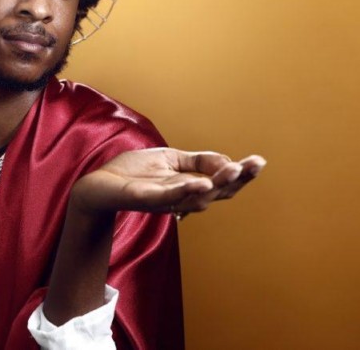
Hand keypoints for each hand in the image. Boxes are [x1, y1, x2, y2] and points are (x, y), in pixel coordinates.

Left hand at [71, 148, 266, 217]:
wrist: (100, 183)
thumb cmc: (134, 172)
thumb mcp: (171, 158)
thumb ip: (199, 160)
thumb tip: (228, 161)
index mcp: (190, 187)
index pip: (222, 183)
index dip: (242, 174)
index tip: (260, 161)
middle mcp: (182, 197)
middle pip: (217, 192)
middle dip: (238, 179)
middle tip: (255, 165)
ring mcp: (165, 200)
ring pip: (198, 197)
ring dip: (217, 183)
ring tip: (235, 169)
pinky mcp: (146, 199)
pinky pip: (169, 197)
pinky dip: (185, 191)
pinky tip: (200, 183)